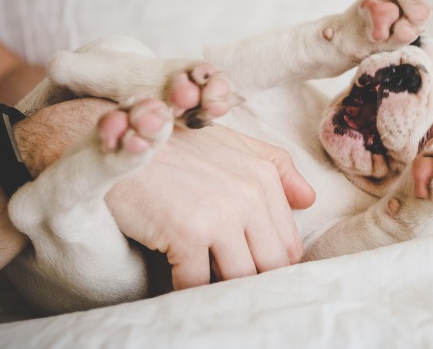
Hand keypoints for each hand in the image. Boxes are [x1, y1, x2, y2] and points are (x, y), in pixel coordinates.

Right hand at [105, 122, 314, 289]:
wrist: (122, 142)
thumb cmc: (177, 146)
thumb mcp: (233, 145)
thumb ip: (277, 168)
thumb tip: (310, 200)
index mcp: (263, 177)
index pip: (287, 243)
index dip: (269, 261)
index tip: (250, 266)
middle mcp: (248, 196)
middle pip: (270, 265)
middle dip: (252, 279)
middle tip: (229, 279)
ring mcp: (219, 215)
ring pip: (240, 278)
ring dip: (223, 286)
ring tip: (206, 279)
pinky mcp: (187, 233)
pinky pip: (197, 283)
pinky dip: (188, 289)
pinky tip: (179, 278)